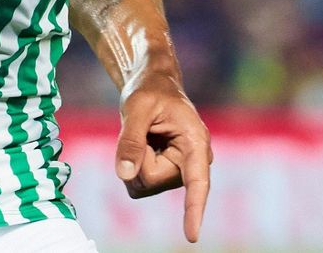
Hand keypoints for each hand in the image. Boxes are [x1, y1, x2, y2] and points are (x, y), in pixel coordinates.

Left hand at [114, 70, 212, 243]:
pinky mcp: (166, 175)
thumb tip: (125, 175)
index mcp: (195, 142)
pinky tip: (143, 147)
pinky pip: (139, 185)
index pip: (197, 182)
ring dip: (135, 163)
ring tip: (145, 136)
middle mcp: (193, 161)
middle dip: (138, 159)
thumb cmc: (149, 90)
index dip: (194, 210)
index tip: (192, 236)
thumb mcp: (136, 108)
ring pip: (144, 185)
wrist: (153, 85)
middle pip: (153, 180)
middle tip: (142, 130)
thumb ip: (130, 141)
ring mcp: (179, 171)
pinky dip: (132, 168)